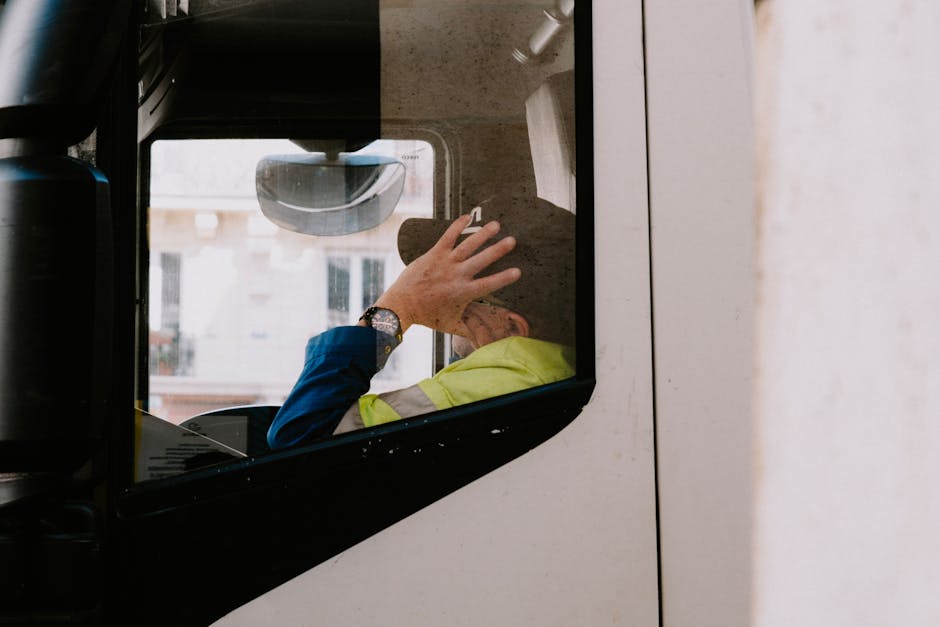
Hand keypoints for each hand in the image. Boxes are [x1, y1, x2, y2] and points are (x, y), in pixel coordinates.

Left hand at [372, 214, 520, 335]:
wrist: (402, 304)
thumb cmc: (427, 316)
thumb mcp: (451, 325)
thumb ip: (469, 330)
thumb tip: (485, 339)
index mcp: (463, 293)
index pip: (488, 284)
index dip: (503, 278)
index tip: (518, 271)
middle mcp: (456, 276)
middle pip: (481, 260)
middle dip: (497, 250)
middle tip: (512, 241)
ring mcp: (445, 263)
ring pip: (467, 246)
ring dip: (482, 234)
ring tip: (496, 225)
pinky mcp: (433, 254)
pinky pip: (447, 237)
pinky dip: (457, 226)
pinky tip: (467, 216)